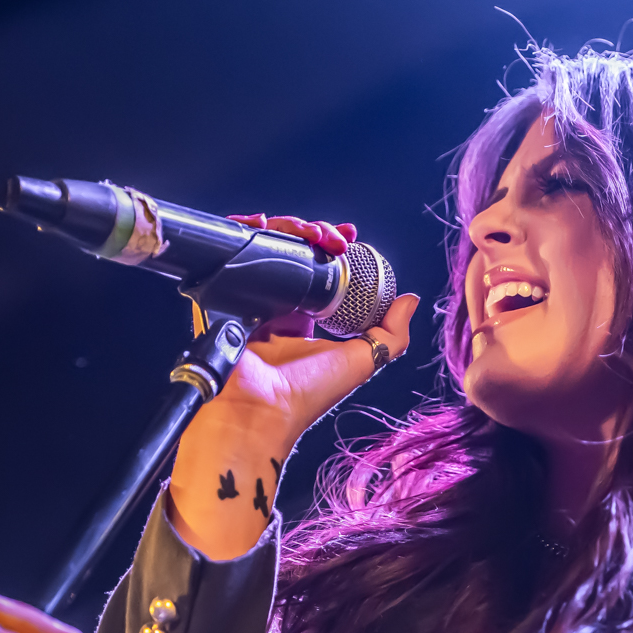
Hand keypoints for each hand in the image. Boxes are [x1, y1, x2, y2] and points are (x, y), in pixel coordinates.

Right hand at [208, 212, 417, 440]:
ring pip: (266, 245)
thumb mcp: (362, 361)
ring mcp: (248, 297)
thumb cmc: (308, 392)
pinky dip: (244, 230)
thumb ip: (392, 335)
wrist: (259, 407)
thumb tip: (410, 300)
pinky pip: (230, 251)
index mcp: (304, 317)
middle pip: (293, 250)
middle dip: (313, 231)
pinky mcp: (222, 293)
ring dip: (288, 226)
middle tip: (330, 237)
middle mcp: (275, 304)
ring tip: (306, 233)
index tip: (348, 237)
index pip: (320, 268)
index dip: (333, 247)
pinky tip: (261, 225)